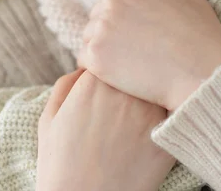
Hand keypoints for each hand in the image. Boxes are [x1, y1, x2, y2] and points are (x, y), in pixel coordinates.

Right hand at [36, 69, 175, 190]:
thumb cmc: (60, 165)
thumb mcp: (48, 119)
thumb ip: (64, 85)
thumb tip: (83, 69)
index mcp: (93, 83)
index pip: (114, 55)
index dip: (113, 65)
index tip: (112, 77)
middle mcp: (122, 92)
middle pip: (137, 68)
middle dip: (133, 76)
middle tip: (127, 93)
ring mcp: (146, 114)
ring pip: (156, 87)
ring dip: (151, 93)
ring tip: (139, 111)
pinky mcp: (163, 140)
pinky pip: (172, 114)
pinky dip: (167, 116)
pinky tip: (154, 128)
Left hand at [78, 0, 220, 110]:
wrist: (201, 73)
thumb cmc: (202, 39)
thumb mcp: (192, 2)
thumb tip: (164, 1)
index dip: (130, 15)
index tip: (142, 31)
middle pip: (101, 13)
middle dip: (113, 30)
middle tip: (133, 52)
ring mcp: (101, 23)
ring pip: (91, 35)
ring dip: (104, 49)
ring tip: (127, 66)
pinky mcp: (94, 52)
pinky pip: (85, 59)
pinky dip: (98, 69)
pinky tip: (118, 78)